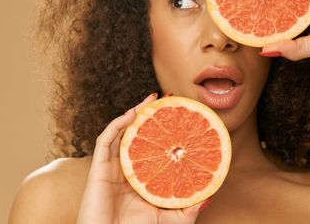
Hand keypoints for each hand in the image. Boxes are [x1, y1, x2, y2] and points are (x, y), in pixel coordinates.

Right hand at [76, 93, 209, 223]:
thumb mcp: (169, 220)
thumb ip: (188, 208)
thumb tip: (211, 194)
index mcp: (139, 177)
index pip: (151, 147)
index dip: (162, 130)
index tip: (178, 115)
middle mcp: (125, 168)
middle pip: (136, 134)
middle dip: (149, 115)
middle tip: (166, 99)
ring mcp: (110, 167)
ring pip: (120, 132)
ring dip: (134, 113)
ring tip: (150, 100)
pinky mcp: (98, 168)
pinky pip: (105, 140)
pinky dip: (117, 125)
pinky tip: (131, 114)